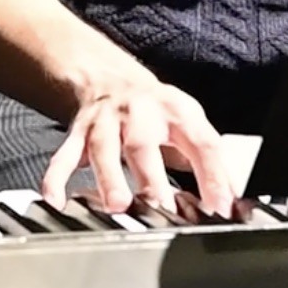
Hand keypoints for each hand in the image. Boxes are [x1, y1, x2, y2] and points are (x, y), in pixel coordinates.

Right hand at [41, 77, 234, 219]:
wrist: (111, 79)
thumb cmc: (157, 111)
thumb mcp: (190, 125)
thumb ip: (210, 162)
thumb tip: (231, 201)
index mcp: (177, 112)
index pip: (201, 142)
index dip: (213, 174)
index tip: (219, 206)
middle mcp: (140, 114)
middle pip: (144, 144)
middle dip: (152, 177)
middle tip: (162, 208)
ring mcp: (106, 123)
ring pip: (103, 149)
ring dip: (109, 177)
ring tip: (116, 205)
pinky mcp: (79, 133)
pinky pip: (64, 156)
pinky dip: (56, 178)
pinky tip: (56, 200)